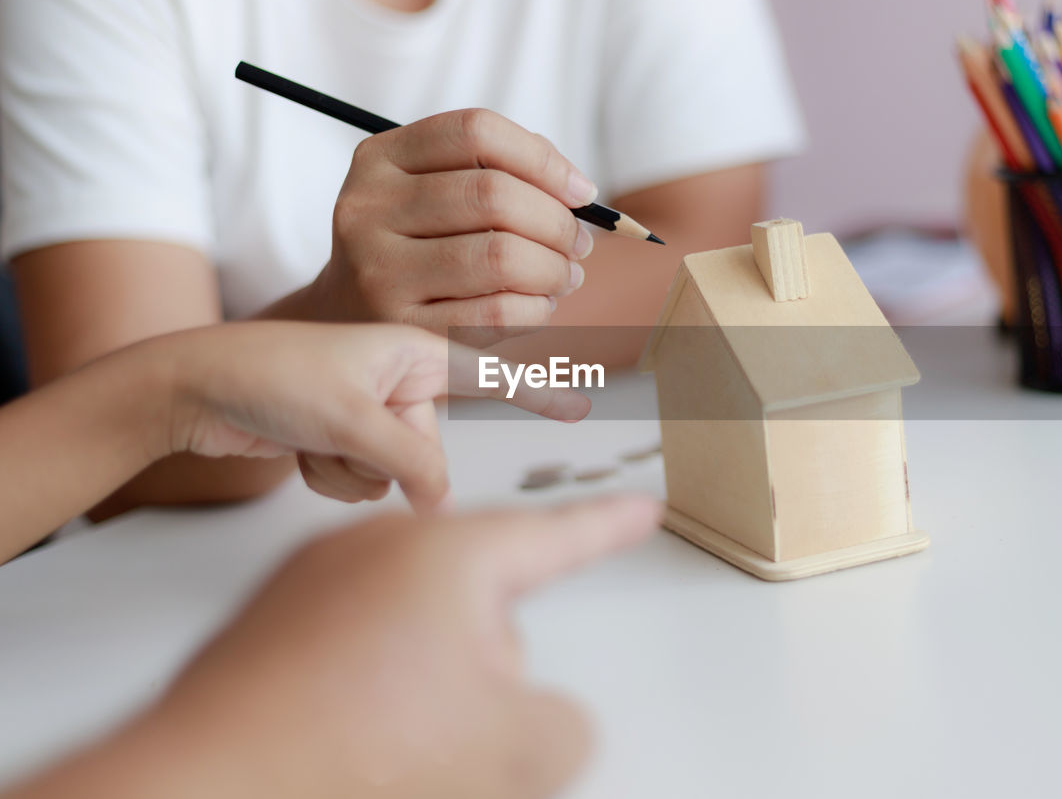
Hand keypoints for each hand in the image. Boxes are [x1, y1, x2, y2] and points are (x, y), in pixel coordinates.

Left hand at [146, 495, 661, 798]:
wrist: (206, 781)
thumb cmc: (348, 749)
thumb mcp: (515, 748)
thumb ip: (566, 723)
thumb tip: (544, 716)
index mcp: (451, 554)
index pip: (556, 536)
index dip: (609, 527)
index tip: (639, 508)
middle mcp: (382, 548)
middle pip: (479, 604)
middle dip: (487, 666)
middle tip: (456, 730)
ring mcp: (319, 577)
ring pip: (415, 632)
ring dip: (424, 684)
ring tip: (387, 742)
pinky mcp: (274, 618)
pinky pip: (353, 645)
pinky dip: (365, 688)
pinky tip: (349, 736)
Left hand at [164, 322, 589, 510]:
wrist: (193, 388)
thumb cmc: (271, 376)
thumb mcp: (352, 418)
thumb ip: (410, 461)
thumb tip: (439, 503)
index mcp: (414, 354)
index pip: (489, 374)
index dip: (538, 390)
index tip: (583, 403)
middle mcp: (397, 383)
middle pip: (428, 452)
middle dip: (382, 459)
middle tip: (337, 433)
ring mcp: (369, 414)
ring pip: (393, 478)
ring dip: (349, 472)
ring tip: (311, 438)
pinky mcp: (341, 440)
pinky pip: (361, 485)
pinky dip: (328, 478)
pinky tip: (298, 450)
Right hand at [310, 109, 597, 345]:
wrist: (349, 317)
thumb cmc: (417, 246)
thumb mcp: (433, 191)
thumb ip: (499, 171)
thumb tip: (577, 189)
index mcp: (379, 159)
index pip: (476, 131)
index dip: (544, 158)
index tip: (584, 192)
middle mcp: (367, 209)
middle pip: (493, 194)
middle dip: (557, 222)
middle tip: (580, 244)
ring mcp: (379, 272)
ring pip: (500, 256)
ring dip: (554, 269)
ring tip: (565, 276)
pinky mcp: (403, 328)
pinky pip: (496, 312)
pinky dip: (537, 309)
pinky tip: (540, 305)